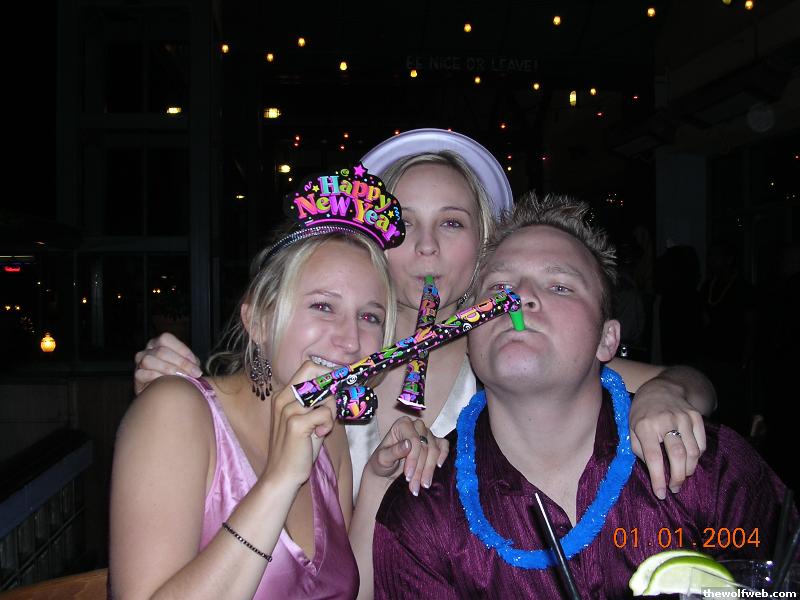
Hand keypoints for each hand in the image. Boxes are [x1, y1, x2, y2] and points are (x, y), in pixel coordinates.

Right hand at [134, 333, 201, 393]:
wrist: (165, 392)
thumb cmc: (178, 374)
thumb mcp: (186, 364)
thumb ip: (191, 362)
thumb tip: (196, 366)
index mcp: (158, 342)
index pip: (166, 339)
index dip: (182, 350)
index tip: (196, 364)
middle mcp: (147, 349)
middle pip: (161, 351)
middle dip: (181, 363)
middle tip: (194, 374)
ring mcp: (140, 362)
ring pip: (149, 361)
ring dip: (168, 370)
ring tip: (181, 379)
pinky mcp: (137, 375)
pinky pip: (143, 374)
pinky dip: (157, 378)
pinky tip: (167, 383)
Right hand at [261, 362, 337, 490]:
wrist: (282, 475)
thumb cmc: (297, 449)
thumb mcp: (305, 419)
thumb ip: (316, 402)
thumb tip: (336, 387)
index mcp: (283, 395)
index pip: (308, 367)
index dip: (327, 373)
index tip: (337, 387)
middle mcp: (282, 398)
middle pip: (315, 372)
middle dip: (331, 389)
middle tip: (329, 412)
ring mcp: (288, 409)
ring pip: (326, 397)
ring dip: (331, 413)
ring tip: (321, 429)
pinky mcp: (296, 423)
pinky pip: (326, 413)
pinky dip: (328, 425)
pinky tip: (319, 435)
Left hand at [366, 417, 448, 496]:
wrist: (387, 470)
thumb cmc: (383, 462)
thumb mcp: (382, 459)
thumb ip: (393, 451)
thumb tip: (408, 444)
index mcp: (402, 425)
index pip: (414, 440)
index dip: (413, 459)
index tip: (408, 476)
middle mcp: (416, 426)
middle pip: (425, 446)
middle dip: (420, 469)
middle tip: (414, 486)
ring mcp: (427, 433)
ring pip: (434, 450)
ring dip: (429, 469)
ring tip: (423, 485)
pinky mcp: (435, 442)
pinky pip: (444, 445)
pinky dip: (443, 455)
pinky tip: (438, 467)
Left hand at [629, 377, 705, 499]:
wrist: (660, 389)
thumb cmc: (642, 413)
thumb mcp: (631, 429)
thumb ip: (639, 450)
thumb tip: (653, 470)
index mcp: (645, 425)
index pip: (654, 457)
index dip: (658, 478)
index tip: (661, 494)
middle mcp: (666, 421)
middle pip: (678, 456)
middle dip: (677, 477)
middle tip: (674, 488)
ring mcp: (683, 418)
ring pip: (693, 452)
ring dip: (688, 470)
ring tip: (681, 476)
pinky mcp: (696, 417)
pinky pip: (701, 444)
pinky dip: (696, 457)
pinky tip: (688, 460)